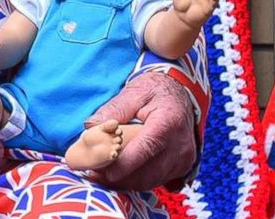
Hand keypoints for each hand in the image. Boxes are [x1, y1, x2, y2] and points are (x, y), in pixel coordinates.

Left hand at [82, 72, 197, 189]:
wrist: (181, 95)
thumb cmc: (155, 91)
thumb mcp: (135, 91)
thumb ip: (114, 109)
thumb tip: (90, 127)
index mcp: (168, 122)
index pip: (146, 148)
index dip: (124, 164)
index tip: (101, 170)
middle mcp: (180, 144)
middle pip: (148, 171)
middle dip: (119, 177)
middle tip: (93, 173)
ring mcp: (184, 159)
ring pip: (151, 181)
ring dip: (126, 182)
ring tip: (101, 175)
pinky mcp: (182, 167)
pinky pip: (156, 181)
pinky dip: (136, 181)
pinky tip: (119, 175)